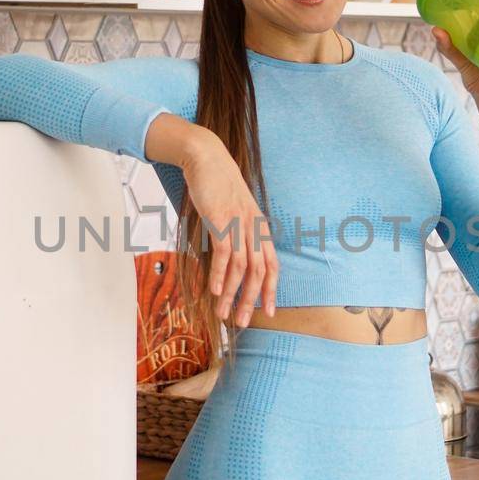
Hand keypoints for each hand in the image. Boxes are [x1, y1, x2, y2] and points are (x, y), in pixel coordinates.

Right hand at [179, 136, 278, 326]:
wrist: (206, 157)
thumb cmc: (217, 186)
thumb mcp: (233, 211)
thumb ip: (236, 233)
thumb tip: (229, 258)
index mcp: (260, 227)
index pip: (272, 264)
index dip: (271, 289)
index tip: (269, 312)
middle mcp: (253, 227)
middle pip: (258, 271)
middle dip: (251, 300)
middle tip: (243, 322)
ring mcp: (238, 223)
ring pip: (240, 266)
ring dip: (232, 293)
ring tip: (223, 314)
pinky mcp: (221, 219)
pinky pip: (223, 252)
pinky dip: (219, 274)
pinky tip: (215, 290)